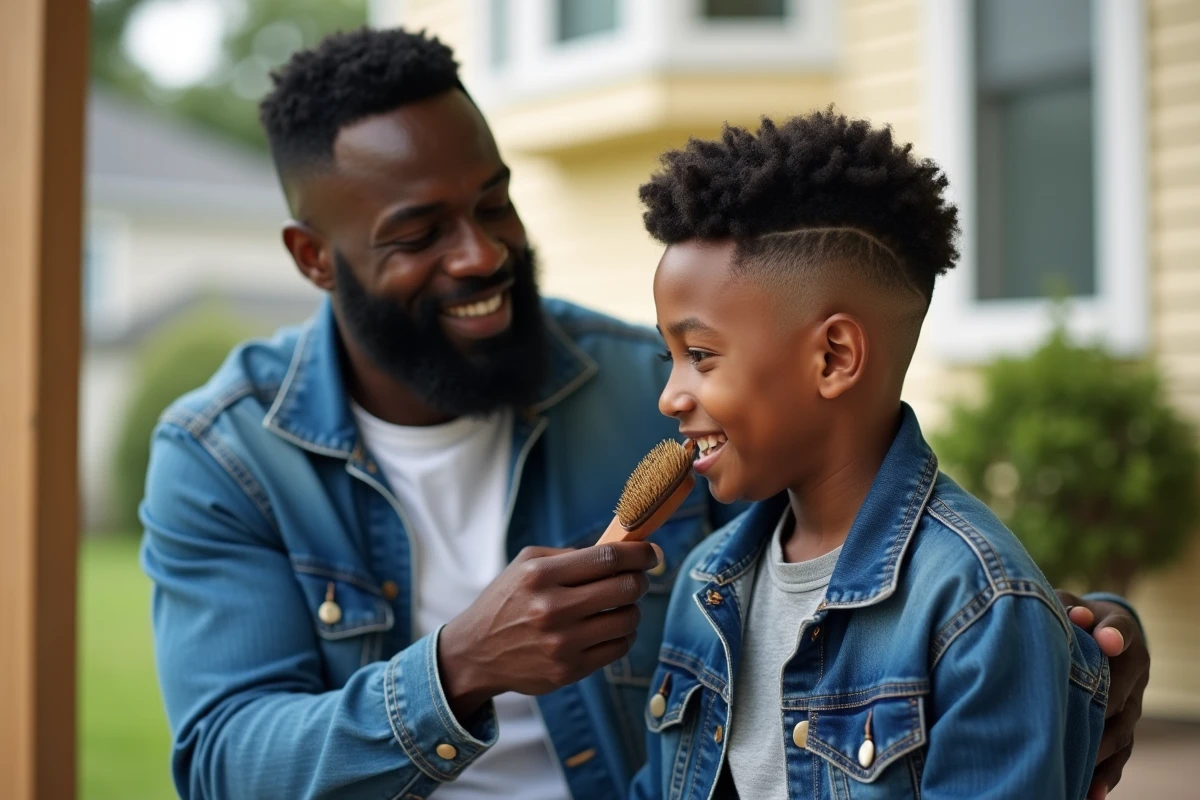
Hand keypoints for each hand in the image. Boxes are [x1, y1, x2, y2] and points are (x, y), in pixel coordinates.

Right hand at [439, 542, 662, 719]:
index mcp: (541, 574)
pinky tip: (610, 628)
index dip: (639, 553)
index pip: (608, 557)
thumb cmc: (507, 601)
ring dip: (632, 609)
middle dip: (640, 580)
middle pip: (625, 587)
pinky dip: (623, 635)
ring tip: (620, 606)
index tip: (651, 553)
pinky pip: (619, 648)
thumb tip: (624, 550)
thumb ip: (571, 555)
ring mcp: (561, 643)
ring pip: (628, 620)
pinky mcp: (568, 670)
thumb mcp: (527, 564)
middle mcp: (552, 608)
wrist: (475, 652)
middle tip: (637, 579)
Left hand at [1056, 591, 1149, 799]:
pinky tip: (1089, 794)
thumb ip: (1067, 605)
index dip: (1114, 635)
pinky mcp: (1122, 726)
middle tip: (1082, 722)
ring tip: (1081, 772)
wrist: (1095, 633)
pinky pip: (1119, 753)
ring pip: (1122, 730)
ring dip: (1102, 751)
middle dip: (1104, 706)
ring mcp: (1131, 702)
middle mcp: (1133, 670)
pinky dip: (1105, 774)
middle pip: (1123, 692)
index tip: (1106, 640)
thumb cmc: (1073, 616)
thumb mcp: (1069, 603)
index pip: (1122, 630)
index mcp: (1120, 632)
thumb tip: (1072, 616)